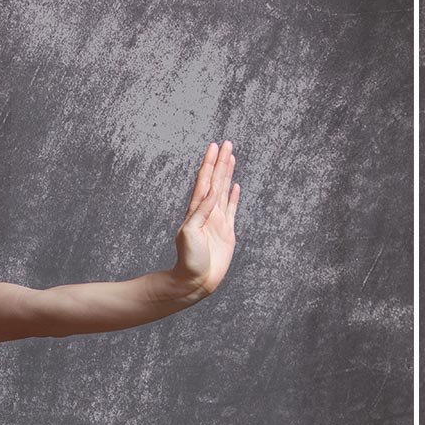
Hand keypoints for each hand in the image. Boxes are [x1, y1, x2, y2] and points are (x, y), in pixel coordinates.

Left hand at [170, 141, 239, 295]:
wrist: (195, 281)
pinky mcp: (226, 232)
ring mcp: (217, 221)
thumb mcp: (190, 233)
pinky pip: (231, 209)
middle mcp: (206, 213)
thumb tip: (211, 192)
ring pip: (224, 191)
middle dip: (221, 162)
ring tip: (232, 157)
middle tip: (227, 143)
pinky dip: (233, 197)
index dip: (210, 164)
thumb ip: (201, 212)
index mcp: (196, 211)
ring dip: (227, 174)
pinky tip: (235, 186)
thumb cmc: (189, 260)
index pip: (204, 181)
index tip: (215, 146)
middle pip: (216, 181)